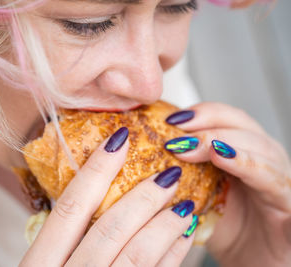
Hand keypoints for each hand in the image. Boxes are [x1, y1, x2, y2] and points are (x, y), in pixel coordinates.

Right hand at [20, 127, 195, 266]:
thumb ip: (59, 243)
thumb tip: (90, 194)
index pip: (69, 208)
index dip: (96, 170)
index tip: (119, 139)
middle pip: (110, 229)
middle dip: (142, 196)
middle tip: (167, 172)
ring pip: (138, 256)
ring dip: (166, 225)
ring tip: (185, 200)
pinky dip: (174, 257)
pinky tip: (186, 236)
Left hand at [165, 102, 290, 266]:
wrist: (251, 264)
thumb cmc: (225, 230)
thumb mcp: (197, 196)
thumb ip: (179, 175)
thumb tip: (140, 157)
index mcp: (241, 154)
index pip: (224, 120)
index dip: (199, 114)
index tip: (168, 119)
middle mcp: (262, 162)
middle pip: (242, 128)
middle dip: (208, 127)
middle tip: (177, 135)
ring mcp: (279, 182)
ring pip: (261, 150)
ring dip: (227, 144)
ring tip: (202, 145)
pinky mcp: (289, 207)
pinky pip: (274, 183)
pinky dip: (252, 167)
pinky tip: (226, 159)